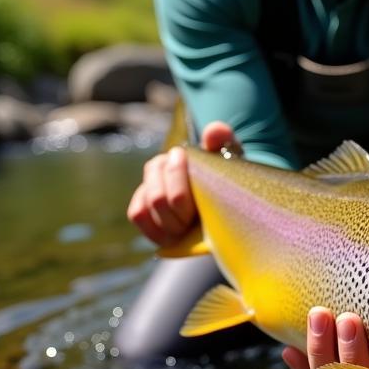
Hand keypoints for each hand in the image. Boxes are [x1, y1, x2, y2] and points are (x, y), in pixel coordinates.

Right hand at [127, 121, 241, 245]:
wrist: (221, 205)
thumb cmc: (226, 183)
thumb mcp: (231, 164)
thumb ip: (226, 143)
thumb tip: (213, 132)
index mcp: (177, 156)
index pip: (170, 174)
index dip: (183, 197)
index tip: (202, 207)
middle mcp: (157, 168)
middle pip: (157, 198)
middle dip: (179, 216)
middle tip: (195, 223)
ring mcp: (146, 188)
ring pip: (143, 209)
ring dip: (167, 225)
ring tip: (185, 230)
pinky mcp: (140, 208)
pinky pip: (137, 217)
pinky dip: (152, 230)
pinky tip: (170, 235)